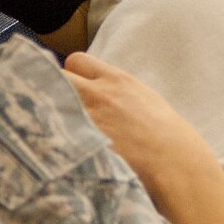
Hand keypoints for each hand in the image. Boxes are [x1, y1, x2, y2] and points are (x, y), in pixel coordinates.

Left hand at [61, 52, 220, 204]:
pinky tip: (58, 146)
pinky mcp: (81, 142)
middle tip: (55, 106)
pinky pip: (54, 133)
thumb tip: (101, 90)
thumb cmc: (167, 135)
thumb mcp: (145, 99)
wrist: (175, 163)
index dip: (71, 74)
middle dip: (51, 88)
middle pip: (56, 77)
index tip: (71, 87)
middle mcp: (98, 94)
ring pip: (49, 104)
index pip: (76, 61)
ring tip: (55, 128)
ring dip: (49, 113)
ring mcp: (87, 118)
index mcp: (116, 80)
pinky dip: (52, 138)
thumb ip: (118, 91)